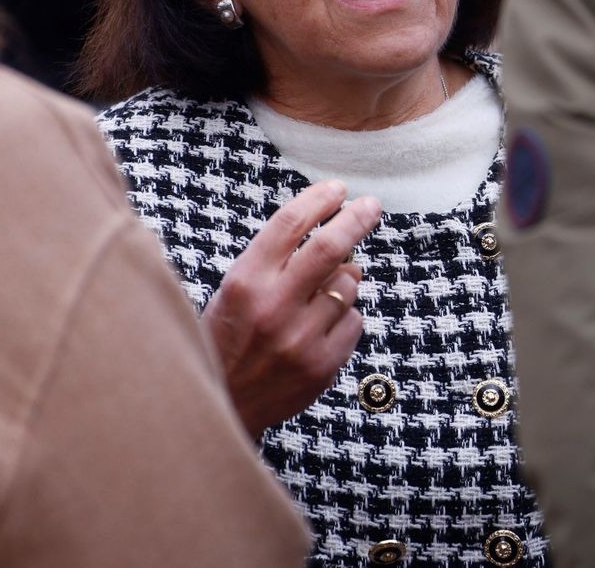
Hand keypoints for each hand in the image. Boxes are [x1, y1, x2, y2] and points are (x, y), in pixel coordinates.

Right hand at [200, 179, 381, 438]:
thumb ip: (276, 263)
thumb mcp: (234, 291)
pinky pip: (355, 322)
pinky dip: (346, 317)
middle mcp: (273, 306)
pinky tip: (321, 327)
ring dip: (344, 279)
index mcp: (245, 281)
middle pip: (329, 247)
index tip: (337, 189)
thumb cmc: (228, 338)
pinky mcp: (322, 366)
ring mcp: (300, 339)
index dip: (318, 200)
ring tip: (320, 294)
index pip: (289, 224)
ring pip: (348, 285)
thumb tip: (339, 242)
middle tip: (370, 206)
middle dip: (356, 219)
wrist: (224, 405)